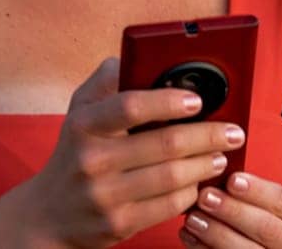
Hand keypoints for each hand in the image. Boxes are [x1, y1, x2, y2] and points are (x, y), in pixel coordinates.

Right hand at [15, 57, 246, 248]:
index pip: (131, 106)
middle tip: (233, 131)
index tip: (198, 100)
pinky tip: (200, 181)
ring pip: (172, 177)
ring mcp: (105, 196)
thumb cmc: (75, 151)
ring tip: (221, 154)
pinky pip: (168, 206)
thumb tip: (138, 56)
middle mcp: (92, 160)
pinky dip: (191, 192)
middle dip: (208, 136)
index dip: (169, 101)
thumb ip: (108, 79)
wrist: (49, 215)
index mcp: (84, 124)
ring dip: (206, 163)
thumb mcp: (80, 109)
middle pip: (165, 145)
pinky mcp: (118, 224)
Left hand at [178, 172, 281, 247]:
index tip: (232, 179)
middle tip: (205, 197)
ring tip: (193, 217)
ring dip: (215, 233)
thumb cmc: (281, 228)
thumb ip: (263, 197)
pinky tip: (190, 237)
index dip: (258, 190)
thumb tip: (224, 173)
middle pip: (266, 227)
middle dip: (232, 211)